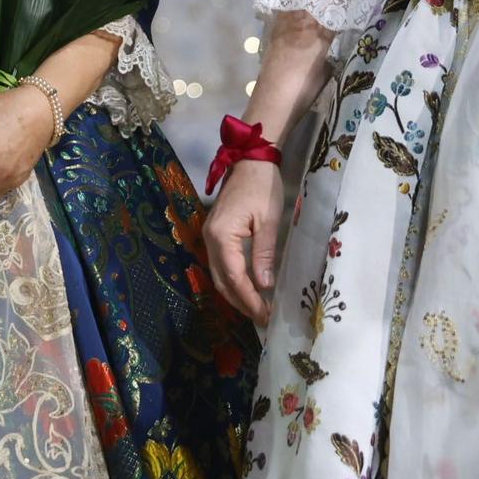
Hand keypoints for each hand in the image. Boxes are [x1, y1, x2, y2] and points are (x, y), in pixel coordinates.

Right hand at [205, 159, 283, 324]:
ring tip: (257, 309)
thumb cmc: (262, 187)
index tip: (266, 316)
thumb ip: (263, 254)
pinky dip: (232, 281)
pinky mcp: (215, 234)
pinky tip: (248, 288)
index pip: (234, 277)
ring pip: (218, 275)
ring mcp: (209, 236)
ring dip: (236, 294)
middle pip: (221, 281)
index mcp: (221, 236)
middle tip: (263, 318)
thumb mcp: (269, 222)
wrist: (250, 160)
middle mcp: (209, 238)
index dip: (249, 300)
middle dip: (241, 303)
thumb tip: (263, 287)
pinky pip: (220, 265)